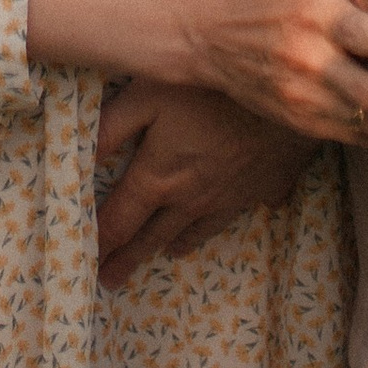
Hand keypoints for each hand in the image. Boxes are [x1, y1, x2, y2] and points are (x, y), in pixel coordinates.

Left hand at [93, 81, 312, 292]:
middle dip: (128, 258)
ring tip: (164, 255)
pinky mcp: (263, 186)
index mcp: (159, 177)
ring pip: (196, 229)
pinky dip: (221, 221)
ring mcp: (230, 196)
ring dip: (174, 244)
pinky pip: (237, 212)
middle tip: (111, 281)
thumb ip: (111, 129)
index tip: (84, 263)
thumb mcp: (146, 95)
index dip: (99, 242)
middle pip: (153, 236)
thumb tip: (81, 161)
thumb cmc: (209, 87)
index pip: (119, 221)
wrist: (287, 91)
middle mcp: (192, 197)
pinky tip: (221, 217)